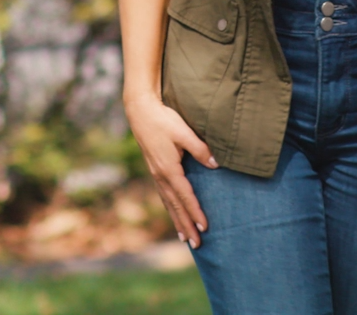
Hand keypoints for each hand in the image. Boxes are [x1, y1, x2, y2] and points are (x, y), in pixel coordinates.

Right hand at [124, 95, 217, 245]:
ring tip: (185, 238)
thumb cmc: (163, 120)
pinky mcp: (155, 171)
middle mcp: (161, 176)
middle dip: (186, 226)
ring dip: (178, 221)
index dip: (195, 212)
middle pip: (176, 206)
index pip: (186, 196)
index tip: (205, 227)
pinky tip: (174, 214)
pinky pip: (164, 196)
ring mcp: (156, 175)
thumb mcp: (183, 132)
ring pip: (169, 203)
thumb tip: (216, 165)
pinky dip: (171, 209)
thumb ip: (200, 149)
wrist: (140, 112)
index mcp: (169, 169)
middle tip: (197, 245)